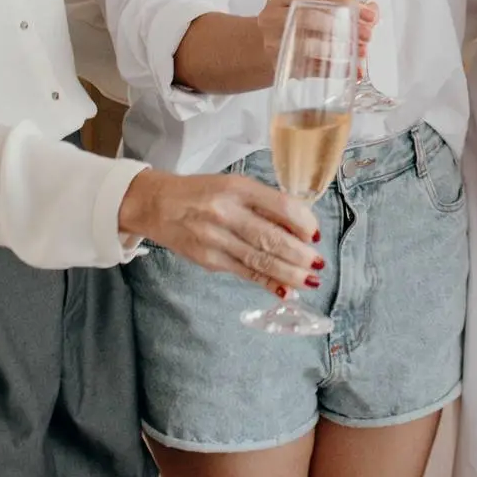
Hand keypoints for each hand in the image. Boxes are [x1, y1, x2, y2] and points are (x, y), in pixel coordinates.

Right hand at [120, 169, 322, 295]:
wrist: (156, 204)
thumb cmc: (201, 192)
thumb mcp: (233, 185)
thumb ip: (263, 203)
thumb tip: (300, 225)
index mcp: (238, 188)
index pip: (280, 206)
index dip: (304, 222)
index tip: (315, 234)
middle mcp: (227, 213)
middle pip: (272, 238)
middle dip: (301, 255)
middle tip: (319, 263)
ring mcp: (215, 239)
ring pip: (260, 260)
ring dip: (290, 273)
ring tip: (310, 280)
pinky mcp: (208, 260)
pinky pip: (244, 273)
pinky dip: (267, 283)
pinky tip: (285, 290)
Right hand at [256, 0, 378, 59]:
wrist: (263, 44)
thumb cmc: (293, 20)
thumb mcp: (307, 4)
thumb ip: (338, 4)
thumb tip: (373, 10)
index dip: (345, 5)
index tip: (368, 14)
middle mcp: (273, 17)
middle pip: (311, 20)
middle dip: (343, 27)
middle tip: (368, 35)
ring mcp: (275, 43)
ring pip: (310, 47)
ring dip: (340, 50)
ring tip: (362, 52)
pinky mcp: (281, 66)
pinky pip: (311, 69)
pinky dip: (334, 70)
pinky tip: (353, 71)